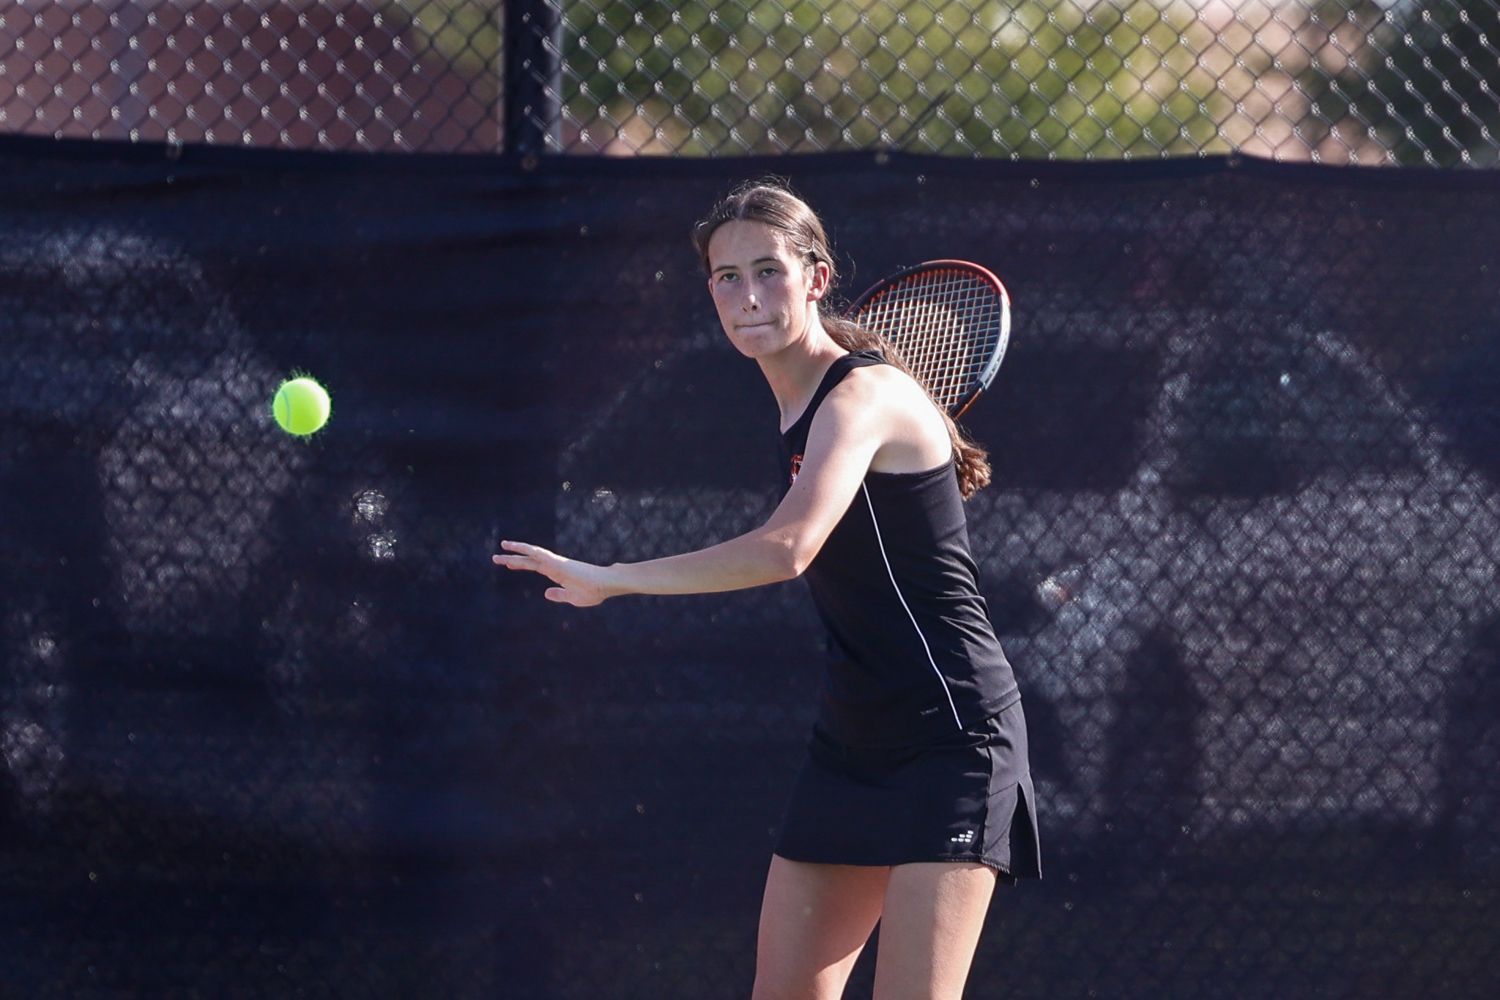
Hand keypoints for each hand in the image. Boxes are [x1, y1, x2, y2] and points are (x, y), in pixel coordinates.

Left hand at [492, 540, 612, 606]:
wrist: (605, 585)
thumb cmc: (594, 592)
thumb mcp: (572, 598)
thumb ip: (559, 595)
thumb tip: (545, 594)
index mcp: (557, 573)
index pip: (534, 566)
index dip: (521, 564)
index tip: (508, 563)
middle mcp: (554, 565)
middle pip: (529, 560)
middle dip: (513, 559)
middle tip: (496, 557)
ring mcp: (555, 562)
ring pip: (532, 553)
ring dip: (516, 550)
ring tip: (502, 546)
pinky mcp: (557, 562)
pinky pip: (539, 553)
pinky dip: (527, 549)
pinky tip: (516, 546)